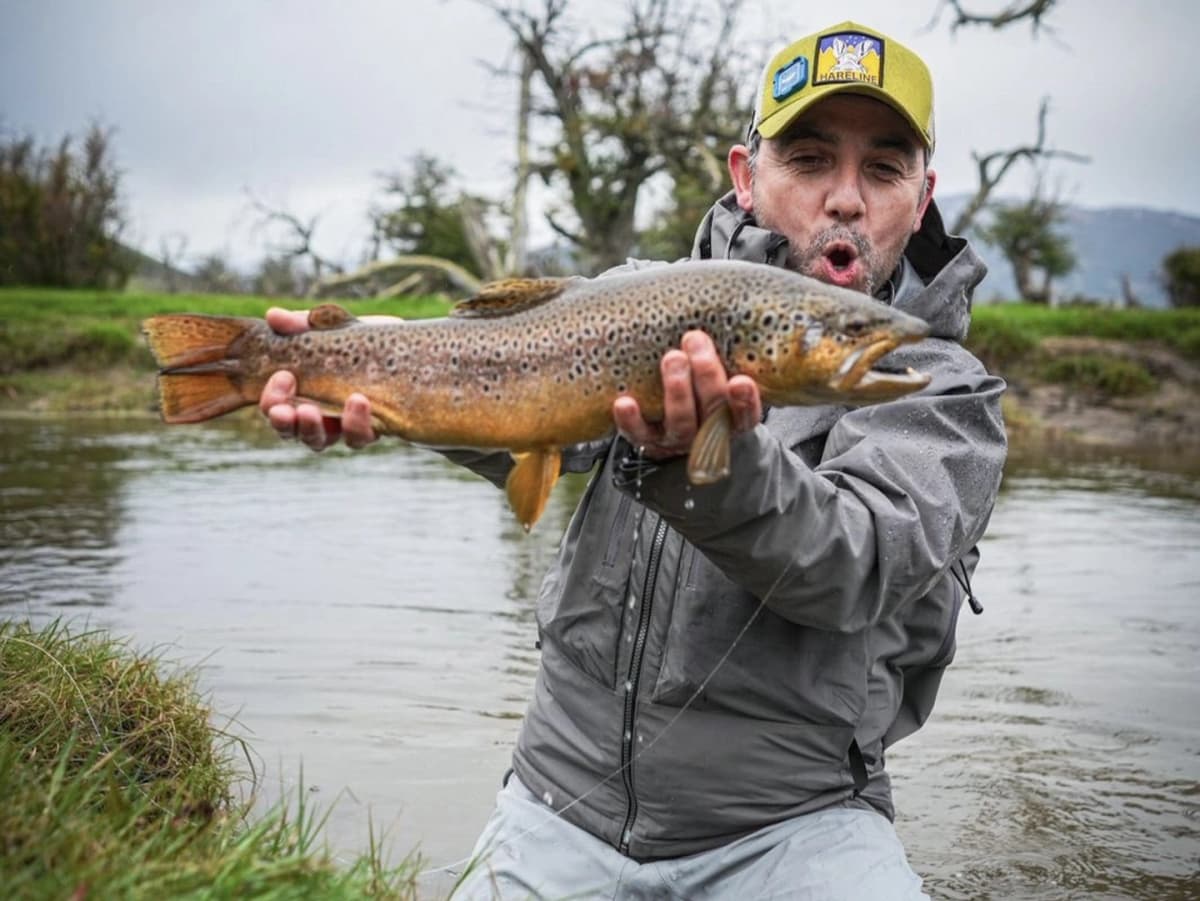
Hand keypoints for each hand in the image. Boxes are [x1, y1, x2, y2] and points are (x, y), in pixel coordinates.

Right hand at [258, 307, 378, 450]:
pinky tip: (358, 400)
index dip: (272, 399)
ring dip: (314, 428)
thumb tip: (274, 316)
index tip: (282, 376)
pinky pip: (360, 437)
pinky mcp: (376, 429)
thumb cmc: (366, 340)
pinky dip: (356, 422)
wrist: (414, 349)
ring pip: (321, 441)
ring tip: (312, 410)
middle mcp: (320, 417)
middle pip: (292, 431)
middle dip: (285, 422)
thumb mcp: (335, 327)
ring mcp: (346, 427)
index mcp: (302, 393)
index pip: (276, 406)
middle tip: (286, 409)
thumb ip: (303, 324)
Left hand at [612, 330, 761, 459]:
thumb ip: (725, 349)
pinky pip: (639, 433)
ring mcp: (678, 438)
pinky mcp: (648, 440)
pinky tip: (624, 402)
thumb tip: (718, 299)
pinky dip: (631, 420)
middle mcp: (708, 431)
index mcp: (733, 417)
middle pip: (713, 411)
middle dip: (706, 376)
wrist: (673, 423)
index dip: (744, 400)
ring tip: (672, 359)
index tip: (740, 381)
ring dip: (677, 391)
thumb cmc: (702, 386)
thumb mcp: (720, 371)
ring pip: (681, 422)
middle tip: (695, 341)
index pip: (745, 413)